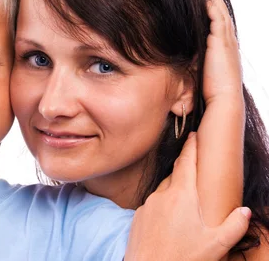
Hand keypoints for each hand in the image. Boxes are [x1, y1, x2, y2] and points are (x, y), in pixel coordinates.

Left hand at [124, 133, 250, 260]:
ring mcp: (148, 205)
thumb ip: (234, 226)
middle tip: (195, 169)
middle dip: (185, 170)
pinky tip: (171, 221)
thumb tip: (244, 211)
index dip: (191, 146)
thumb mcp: (215, 244)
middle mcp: (162, 195)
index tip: (194, 134)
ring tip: (186, 204)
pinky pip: (153, 205)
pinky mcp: (138, 216)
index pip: (186, 162)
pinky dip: (163, 207)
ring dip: (174, 192)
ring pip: (163, 191)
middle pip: (175, 175)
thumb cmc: (182, 258)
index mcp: (182, 196)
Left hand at [202, 0, 242, 104]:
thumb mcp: (205, 70)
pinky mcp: (220, 44)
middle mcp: (228, 43)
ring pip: (221, 15)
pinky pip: (217, 21)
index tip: (207, 0)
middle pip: (223, 15)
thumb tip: (184, 59)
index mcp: (225, 48)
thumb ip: (198, 60)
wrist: (224, 99)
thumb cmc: (212, 90)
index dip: (215, 11)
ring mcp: (226, 42)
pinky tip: (205, 1)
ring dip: (214, 0)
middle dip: (215, 0)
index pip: (221, 24)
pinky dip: (212, 10)